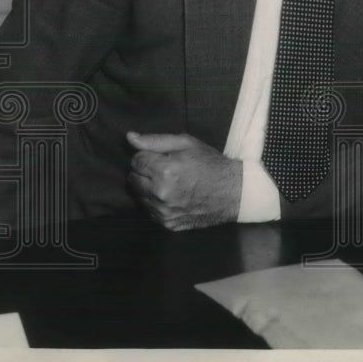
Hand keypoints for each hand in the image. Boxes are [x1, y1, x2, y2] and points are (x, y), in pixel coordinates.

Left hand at [126, 132, 240, 230]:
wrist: (232, 192)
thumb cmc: (210, 163)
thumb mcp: (186, 144)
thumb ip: (155, 140)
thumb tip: (130, 137)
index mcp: (164, 171)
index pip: (136, 161)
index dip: (148, 156)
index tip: (162, 157)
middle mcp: (160, 194)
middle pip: (133, 179)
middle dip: (145, 172)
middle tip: (165, 169)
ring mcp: (163, 212)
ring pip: (139, 196)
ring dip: (148, 188)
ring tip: (170, 183)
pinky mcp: (167, 224)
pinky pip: (150, 211)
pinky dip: (156, 203)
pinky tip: (173, 196)